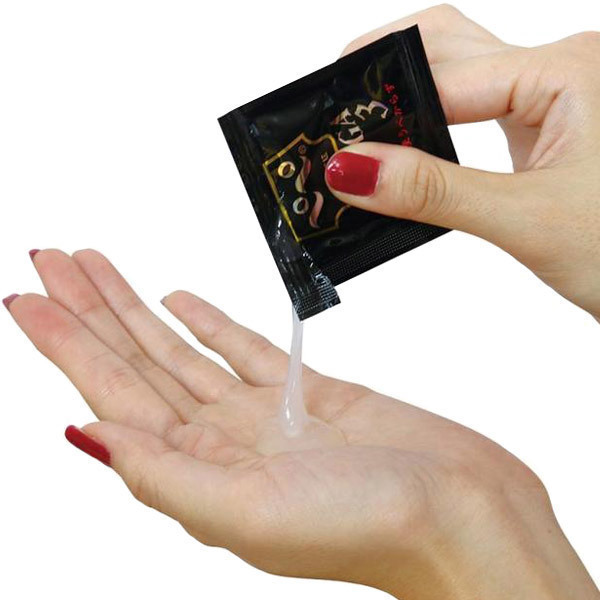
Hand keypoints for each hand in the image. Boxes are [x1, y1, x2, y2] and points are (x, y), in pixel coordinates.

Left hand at [4, 249, 597, 598]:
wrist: (464, 518)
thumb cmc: (369, 528)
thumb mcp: (249, 515)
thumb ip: (164, 475)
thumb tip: (86, 432)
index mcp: (198, 472)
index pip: (112, 392)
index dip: (65, 343)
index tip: (25, 296)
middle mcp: (221, 442)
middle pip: (137, 362)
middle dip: (89, 310)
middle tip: (48, 258)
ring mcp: (264, 415)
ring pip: (182, 349)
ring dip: (138, 306)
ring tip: (97, 266)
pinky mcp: (309, 393)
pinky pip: (243, 350)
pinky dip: (209, 322)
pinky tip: (180, 299)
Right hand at [326, 5, 599, 320]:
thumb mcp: (526, 220)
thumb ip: (434, 192)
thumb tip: (353, 170)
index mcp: (566, 69)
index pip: (442, 76)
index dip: (383, 109)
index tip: (334, 143)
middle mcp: (560, 68)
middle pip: (446, 45)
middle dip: (385, 72)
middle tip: (334, 109)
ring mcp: (554, 95)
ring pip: (459, 74)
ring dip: (407, 98)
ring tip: (360, 130)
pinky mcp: (546, 126)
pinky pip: (475, 108)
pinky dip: (433, 125)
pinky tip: (407, 147)